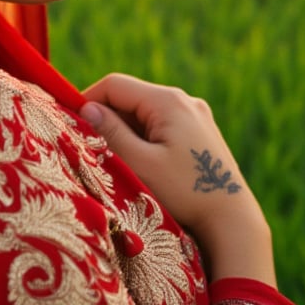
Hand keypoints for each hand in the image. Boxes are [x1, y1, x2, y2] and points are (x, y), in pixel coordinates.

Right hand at [80, 73, 275, 285]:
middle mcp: (185, 100)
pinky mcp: (202, 132)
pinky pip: (163, 124)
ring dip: (126, 130)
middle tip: (91, 146)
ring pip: (146, 112)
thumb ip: (111, 133)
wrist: (233, 220)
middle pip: (131, 97)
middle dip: (107, 118)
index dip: (87, 100)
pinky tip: (143, 164)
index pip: (114, 85)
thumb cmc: (185, 193)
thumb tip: (87, 108)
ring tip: (117, 159)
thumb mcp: (141, 164)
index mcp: (168, 100)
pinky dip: (145, 137)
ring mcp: (196, 115)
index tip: (71, 124)